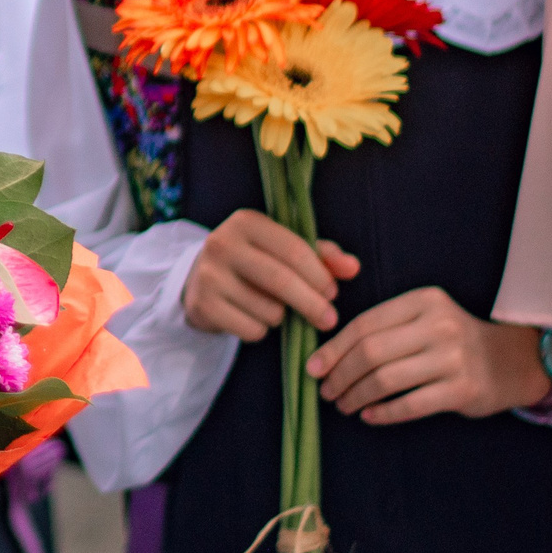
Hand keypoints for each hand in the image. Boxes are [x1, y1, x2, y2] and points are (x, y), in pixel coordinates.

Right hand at [181, 210, 360, 340]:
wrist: (198, 279)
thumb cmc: (255, 261)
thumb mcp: (284, 249)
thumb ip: (322, 255)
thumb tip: (353, 267)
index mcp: (246, 221)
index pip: (294, 250)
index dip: (320, 275)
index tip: (333, 292)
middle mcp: (222, 243)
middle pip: (281, 280)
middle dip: (312, 304)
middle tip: (329, 319)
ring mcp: (208, 275)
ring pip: (268, 309)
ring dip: (281, 317)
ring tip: (273, 308)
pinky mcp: (202, 304)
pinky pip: (251, 329)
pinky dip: (261, 331)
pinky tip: (252, 317)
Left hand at [307, 287, 550, 424]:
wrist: (513, 361)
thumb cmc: (452, 340)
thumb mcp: (423, 318)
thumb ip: (384, 327)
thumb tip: (327, 355)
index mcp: (422, 301)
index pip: (364, 324)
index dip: (333, 349)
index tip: (313, 368)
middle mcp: (439, 326)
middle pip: (370, 352)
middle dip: (340, 375)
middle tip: (326, 391)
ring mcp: (454, 358)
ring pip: (386, 379)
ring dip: (356, 395)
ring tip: (343, 405)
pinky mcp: (464, 390)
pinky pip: (410, 404)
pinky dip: (383, 413)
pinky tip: (369, 416)